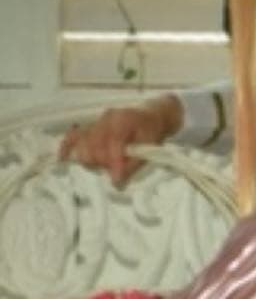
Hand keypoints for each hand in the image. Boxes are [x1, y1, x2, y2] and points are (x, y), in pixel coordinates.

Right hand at [58, 95, 180, 185]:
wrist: (150, 117)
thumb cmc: (151, 132)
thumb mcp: (150, 148)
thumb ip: (132, 165)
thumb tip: (117, 181)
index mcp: (124, 121)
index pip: (113, 144)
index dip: (115, 164)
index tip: (117, 180)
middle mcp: (106, 119)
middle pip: (95, 146)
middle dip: (104, 163)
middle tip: (116, 170)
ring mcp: (96, 122)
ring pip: (84, 145)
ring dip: (93, 160)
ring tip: (105, 164)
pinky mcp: (90, 127)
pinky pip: (73, 136)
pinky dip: (67, 147)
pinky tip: (63, 158)